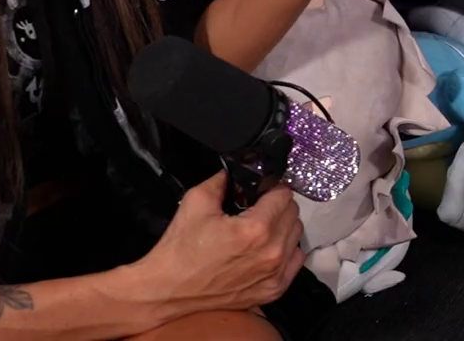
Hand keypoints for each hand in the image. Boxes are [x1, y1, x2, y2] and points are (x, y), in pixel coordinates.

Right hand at [127, 171, 304, 317]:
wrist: (167, 290)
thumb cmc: (180, 249)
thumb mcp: (195, 201)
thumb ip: (221, 180)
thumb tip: (234, 172)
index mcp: (256, 229)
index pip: (284, 195)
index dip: (271, 188)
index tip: (260, 192)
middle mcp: (271, 252)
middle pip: (293, 215)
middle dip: (277, 207)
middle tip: (256, 209)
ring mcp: (274, 274)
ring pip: (296, 237)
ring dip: (283, 228)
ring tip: (259, 230)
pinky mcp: (272, 291)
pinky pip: (295, 262)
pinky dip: (285, 252)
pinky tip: (265, 249)